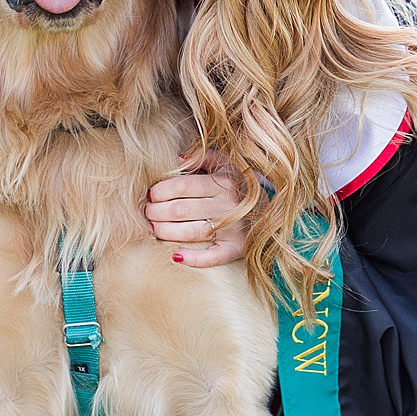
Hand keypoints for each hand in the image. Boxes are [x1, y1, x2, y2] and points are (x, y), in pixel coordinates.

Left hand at [145, 151, 247, 268]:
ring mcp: (233, 228)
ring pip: (191, 232)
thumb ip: (203, 157)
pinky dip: (194, 258)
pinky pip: (213, 256)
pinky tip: (176, 255)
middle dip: (157, 212)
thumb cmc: (238, 186)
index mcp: (223, 182)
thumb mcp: (225, 165)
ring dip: (166, 232)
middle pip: (181, 209)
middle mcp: (228, 205)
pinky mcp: (236, 248)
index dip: (160, 190)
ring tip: (154, 228)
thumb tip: (177, 159)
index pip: (182, 185)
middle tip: (148, 213)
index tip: (150, 195)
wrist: (268, 211)